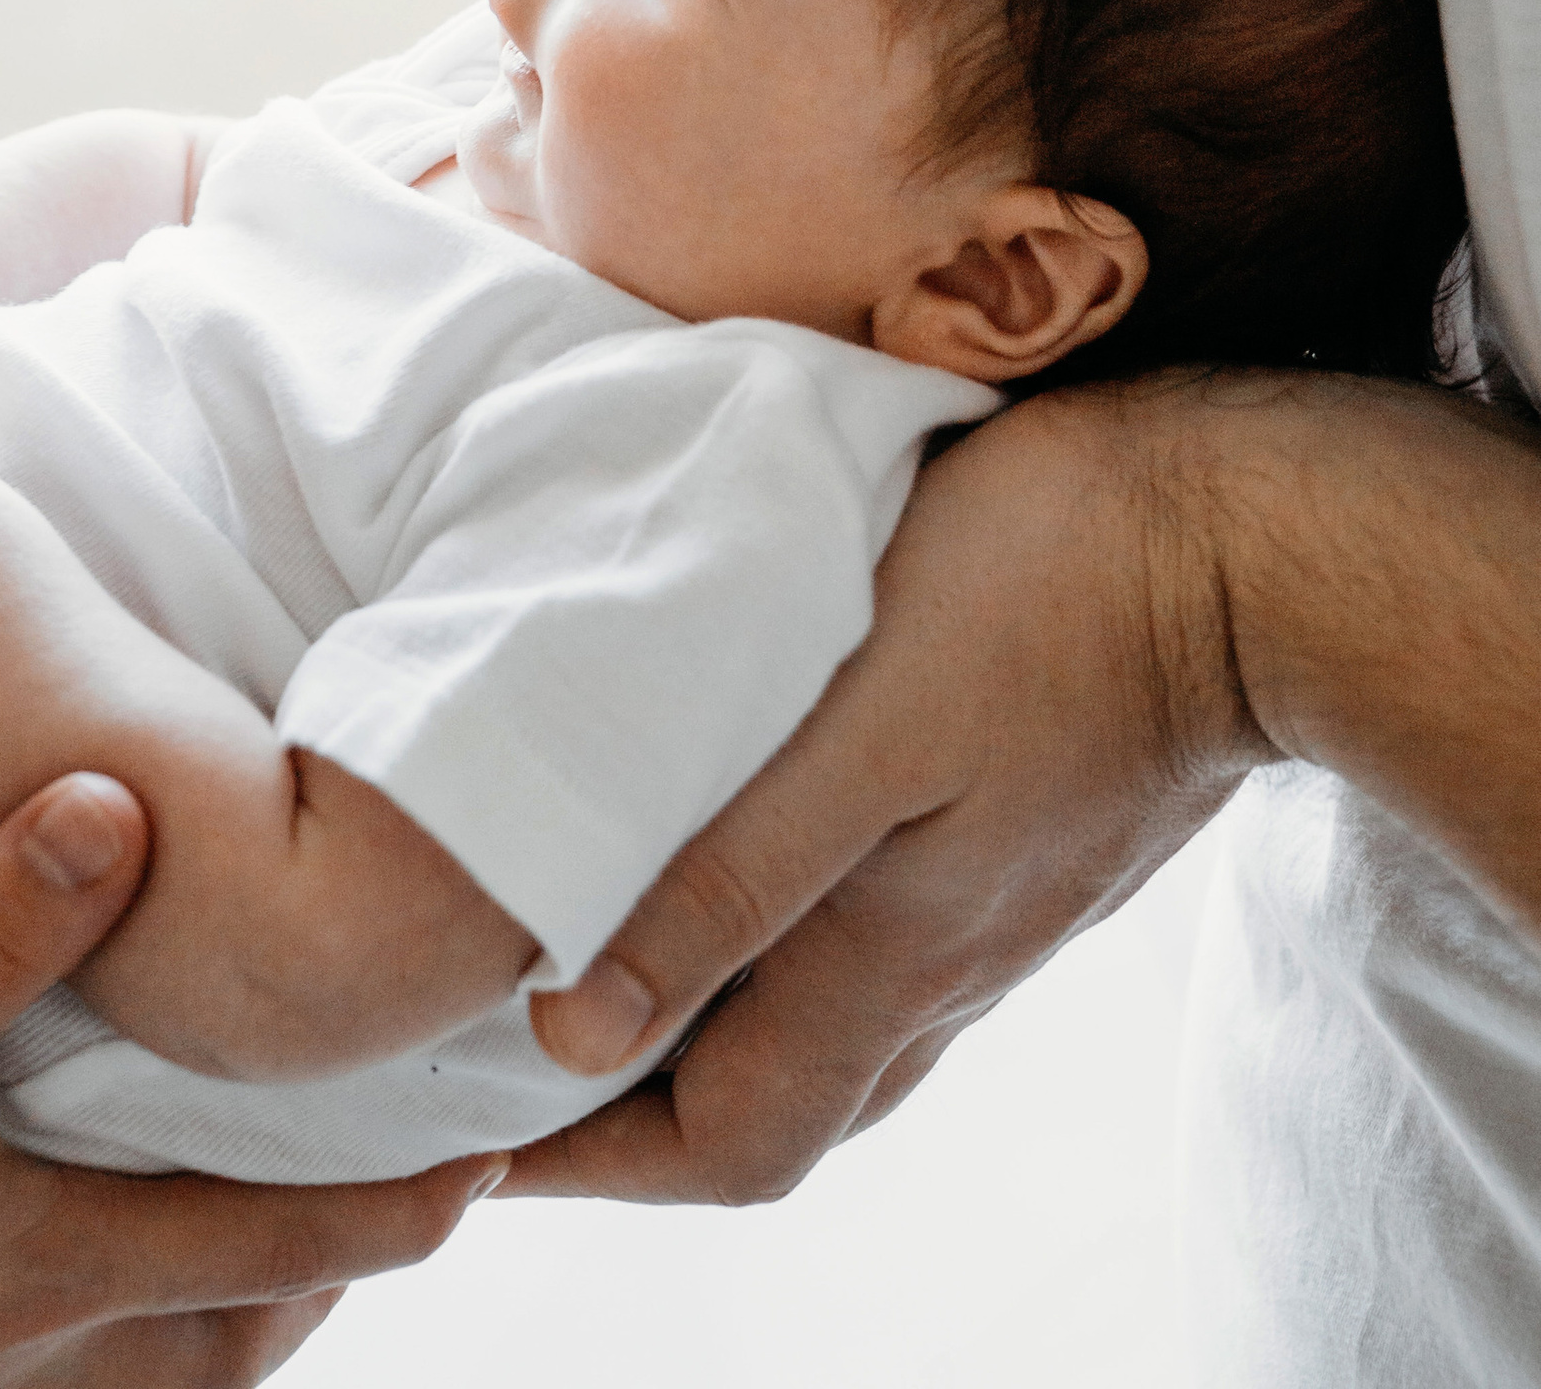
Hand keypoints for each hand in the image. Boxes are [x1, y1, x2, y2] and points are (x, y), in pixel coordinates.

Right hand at [0, 775, 501, 1385]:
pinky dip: (95, 1351)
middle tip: (388, 1222)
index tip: (491, 1169)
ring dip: (217, 1325)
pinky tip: (49, 1301)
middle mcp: (39, 1352)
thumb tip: (119, 804)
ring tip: (252, 1270)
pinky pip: (45, 1388)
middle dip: (320, 1281)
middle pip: (234, 1337)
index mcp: (64, 1269)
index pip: (280, 1238)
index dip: (394, 1208)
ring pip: (147, 1378)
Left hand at [503, 382, 1255, 1201]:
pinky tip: (723, 852)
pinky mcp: (1012, 839)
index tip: (465, 1134)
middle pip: (768, 1112)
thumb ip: (726, 883)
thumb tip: (571, 1032)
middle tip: (492, 1045)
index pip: (720, 1146)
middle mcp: (937, 972)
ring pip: (821, 1031)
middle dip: (625, 1112)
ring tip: (579, 952)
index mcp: (885, 965)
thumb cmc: (1038, 595)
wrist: (1238, 541)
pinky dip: (772, 938)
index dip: (586, 1162)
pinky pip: (871, 945)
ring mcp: (985, 914)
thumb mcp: (859, 731)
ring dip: (699, 1023)